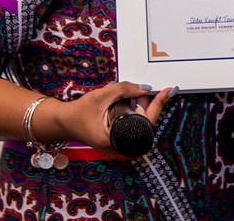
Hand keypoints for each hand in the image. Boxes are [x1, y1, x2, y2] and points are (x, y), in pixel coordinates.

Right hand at [39, 81, 173, 154]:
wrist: (64, 123)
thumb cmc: (79, 112)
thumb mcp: (101, 96)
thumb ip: (124, 90)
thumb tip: (145, 88)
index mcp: (114, 139)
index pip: (146, 121)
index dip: (158, 104)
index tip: (170, 90)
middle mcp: (119, 147)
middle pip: (144, 122)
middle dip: (144, 103)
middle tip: (137, 90)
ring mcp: (119, 145)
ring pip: (139, 123)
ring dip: (137, 107)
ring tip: (127, 97)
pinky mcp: (117, 141)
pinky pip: (132, 126)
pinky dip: (133, 113)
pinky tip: (126, 104)